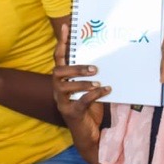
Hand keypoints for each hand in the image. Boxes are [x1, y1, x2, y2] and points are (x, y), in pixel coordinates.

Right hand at [51, 24, 107, 154]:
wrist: (89, 136)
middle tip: (94, 68)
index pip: (59, 59)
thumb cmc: (90, 110)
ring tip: (98, 81)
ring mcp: (62, 102)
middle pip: (58, 71)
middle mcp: (58, 90)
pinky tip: (106, 90)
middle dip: (75, 67)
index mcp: (62, 81)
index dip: (62, 43)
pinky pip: (80, 101)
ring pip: (65, 86)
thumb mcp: (90, 89)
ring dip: (83, 81)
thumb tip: (104, 58)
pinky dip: (94, 94)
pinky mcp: (70, 113)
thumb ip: (91, 77)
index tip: (67, 27)